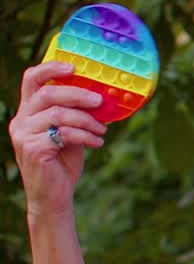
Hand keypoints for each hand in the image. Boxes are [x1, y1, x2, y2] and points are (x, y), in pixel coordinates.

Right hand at [8, 62, 108, 217]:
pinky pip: (64, 134)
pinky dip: (85, 136)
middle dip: (77, 94)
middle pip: (47, 94)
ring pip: (58, 114)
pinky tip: (97, 143)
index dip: (51, 68)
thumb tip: (101, 97)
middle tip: (100, 101)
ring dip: (87, 120)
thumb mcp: (70, 134)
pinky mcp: (32, 149)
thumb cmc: (63, 163)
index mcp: (29, 112)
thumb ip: (75, 115)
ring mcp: (23, 135)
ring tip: (102, 129)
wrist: (54, 196)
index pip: (32, 80)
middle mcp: (21, 120)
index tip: (74, 67)